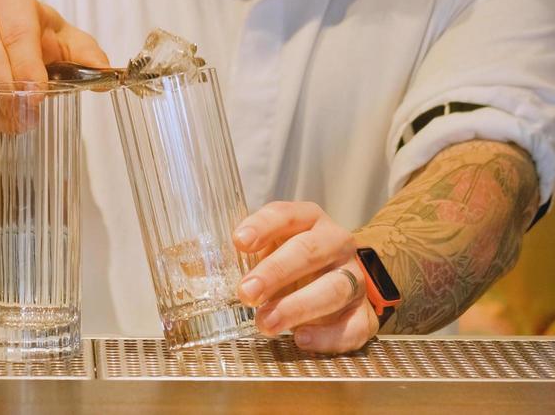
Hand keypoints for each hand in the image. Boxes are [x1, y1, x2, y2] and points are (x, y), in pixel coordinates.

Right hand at [0, 0, 108, 129]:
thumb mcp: (66, 46)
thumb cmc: (37, 44)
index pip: (16, 33)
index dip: (27, 68)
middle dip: (9, 97)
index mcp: (10, 1)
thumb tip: (106, 75)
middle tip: (27, 121)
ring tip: (9, 124)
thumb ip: (88, 57)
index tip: (38, 98)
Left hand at [233, 201, 378, 354]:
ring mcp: (354, 277)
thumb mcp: (271, 247)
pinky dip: (328, 336)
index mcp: (309, 221)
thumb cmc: (296, 260)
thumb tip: (189, 270)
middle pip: (309, 251)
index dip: (263, 226)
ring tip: (266, 323)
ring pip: (333, 288)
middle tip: (246, 292)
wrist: (344, 275)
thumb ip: (240, 256)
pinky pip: (354, 326)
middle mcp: (336, 244)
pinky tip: (301, 339)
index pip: (286, 215)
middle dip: (275, 272)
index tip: (239, 242)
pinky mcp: (365, 312)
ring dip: (297, 307)